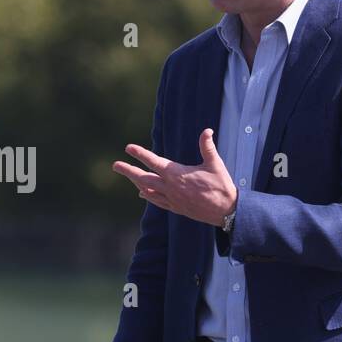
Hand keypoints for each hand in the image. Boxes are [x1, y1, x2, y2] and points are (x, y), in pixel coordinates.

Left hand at [112, 128, 237, 225]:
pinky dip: (148, 195)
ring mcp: (172, 199)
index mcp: (177, 174)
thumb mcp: (215, 164)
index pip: (154, 161)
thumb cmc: (221, 185)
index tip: (128, 148)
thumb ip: (207, 147)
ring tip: (128, 175)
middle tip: (115, 165)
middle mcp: (170, 187)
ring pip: (147, 190)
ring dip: (136, 182)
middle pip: (143, 178)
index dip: (140, 154)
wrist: (226, 211)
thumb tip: (207, 131)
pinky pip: (157, 201)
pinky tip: (142, 193)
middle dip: (128, 171)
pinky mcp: (176, 208)